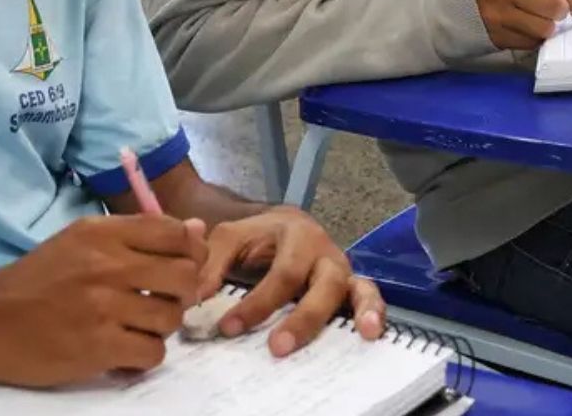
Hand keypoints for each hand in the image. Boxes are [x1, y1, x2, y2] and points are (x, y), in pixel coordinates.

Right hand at [0, 214, 206, 387]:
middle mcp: (106, 264)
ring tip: (137, 328)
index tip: (182, 267)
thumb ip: (137, 236)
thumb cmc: (36, 281)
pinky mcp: (98, 346)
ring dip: (162, 327)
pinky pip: (152, 352)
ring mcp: (102, 306)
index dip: (190, 252)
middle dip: (183, 293)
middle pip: (184, 274)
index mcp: (102, 232)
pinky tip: (123, 350)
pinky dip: (143, 356)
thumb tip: (197, 231)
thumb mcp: (80, 242)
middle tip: (162, 302)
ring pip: (171, 317)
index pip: (174, 233)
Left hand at [195, 206, 385, 356]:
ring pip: (357, 287)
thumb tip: (195, 298)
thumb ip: (210, 265)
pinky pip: (369, 295)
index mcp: (295, 234)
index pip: (280, 274)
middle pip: (321, 284)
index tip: (228, 327)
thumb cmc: (255, 236)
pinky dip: (375, 311)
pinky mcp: (350, 286)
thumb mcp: (228, 238)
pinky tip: (374, 332)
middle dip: (302, 318)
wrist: (279, 223)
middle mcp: (324, 251)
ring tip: (366, 333)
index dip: (257, 304)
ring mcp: (342, 269)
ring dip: (362, 311)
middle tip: (277, 347)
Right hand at [474, 0, 571, 50]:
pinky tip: (532, 30)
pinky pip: (530, 43)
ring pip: (544, 29)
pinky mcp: (496, 37)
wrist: (452, 5)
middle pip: (552, 7)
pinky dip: (537, 38)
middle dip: (564, 12)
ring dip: (551, 28)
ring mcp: (498, 17)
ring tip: (545, 22)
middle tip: (563, 14)